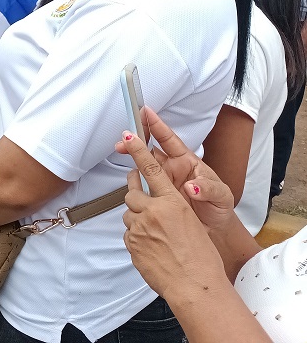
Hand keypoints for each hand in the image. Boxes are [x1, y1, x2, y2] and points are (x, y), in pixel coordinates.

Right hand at [118, 107, 233, 232]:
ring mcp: (162, 182)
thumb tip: (191, 186)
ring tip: (121, 149)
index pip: (169, 140)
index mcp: (187, 162)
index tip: (145, 112)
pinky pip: (141, 184)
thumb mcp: (222, 196)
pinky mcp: (155, 196)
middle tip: (125, 137)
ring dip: (132, 155)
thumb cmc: (219, 208)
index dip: (157, 125)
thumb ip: (208, 188)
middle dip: (137, 139)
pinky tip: (128, 175)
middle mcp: (172, 169)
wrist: (215, 231)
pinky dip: (133, 179)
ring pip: (143, 164)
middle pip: (151, 149)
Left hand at [119, 129, 227, 298]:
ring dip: (137, 218)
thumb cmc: (201, 257)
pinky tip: (151, 246)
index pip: (151, 170)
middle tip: (141, 196)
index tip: (128, 137)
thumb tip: (162, 201)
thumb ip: (173, 207)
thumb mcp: (192, 222)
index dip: (138, 151)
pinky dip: (137, 236)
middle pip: (132, 193)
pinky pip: (129, 233)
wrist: (194, 286)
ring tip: (154, 232)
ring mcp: (140, 228)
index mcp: (172, 202)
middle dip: (135, 194)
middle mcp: (153, 212)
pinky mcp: (132, 244)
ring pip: (129, 214)